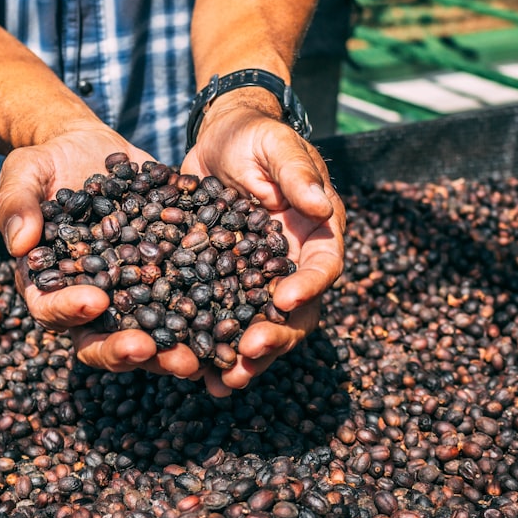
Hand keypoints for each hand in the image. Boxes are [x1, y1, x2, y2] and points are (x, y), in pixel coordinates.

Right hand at [0, 124, 200, 378]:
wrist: (86, 149)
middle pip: (103, 339)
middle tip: (152, 350)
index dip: (70, 310)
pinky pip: (184, 303)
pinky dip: (205, 316)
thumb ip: (16, 205)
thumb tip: (20, 244)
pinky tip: (229, 318)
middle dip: (127, 349)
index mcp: (48, 286)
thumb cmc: (44, 164)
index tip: (94, 301)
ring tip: (196, 356)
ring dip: (171, 348)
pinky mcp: (164, 278)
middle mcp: (88, 301)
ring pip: (149, 333)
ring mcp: (129, 294)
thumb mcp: (23, 174)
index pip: (53, 310)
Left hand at [181, 94, 345, 395]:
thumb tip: (319, 204)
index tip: (282, 301)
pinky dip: (210, 347)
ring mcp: (257, 281)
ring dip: (245, 357)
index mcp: (316, 234)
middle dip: (275, 338)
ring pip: (260, 328)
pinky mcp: (223, 286)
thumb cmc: (256, 137)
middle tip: (248, 353)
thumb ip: (296, 171)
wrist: (219, 139)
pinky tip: (195, 371)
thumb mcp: (276, 144)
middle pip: (295, 314)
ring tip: (223, 381)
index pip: (322, 267)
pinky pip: (221, 321)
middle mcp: (291, 266)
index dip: (307, 288)